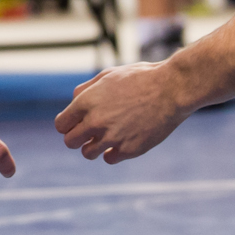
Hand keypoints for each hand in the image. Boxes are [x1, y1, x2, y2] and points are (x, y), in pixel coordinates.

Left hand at [55, 61, 185, 163]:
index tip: (76, 124)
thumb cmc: (141, 78)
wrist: (172, 89)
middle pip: (70, 142)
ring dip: (94, 147)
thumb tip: (74, 101)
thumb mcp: (108, 75)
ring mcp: (112, 137)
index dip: (67, 125)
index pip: (61, 125)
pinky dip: (113, 153)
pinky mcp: (129, 149)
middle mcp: (95, 121)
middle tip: (89, 133)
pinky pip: (109, 159)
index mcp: (87, 102)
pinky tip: (121, 142)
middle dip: (77, 138)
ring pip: (88, 154)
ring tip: (106, 137)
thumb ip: (86, 90)